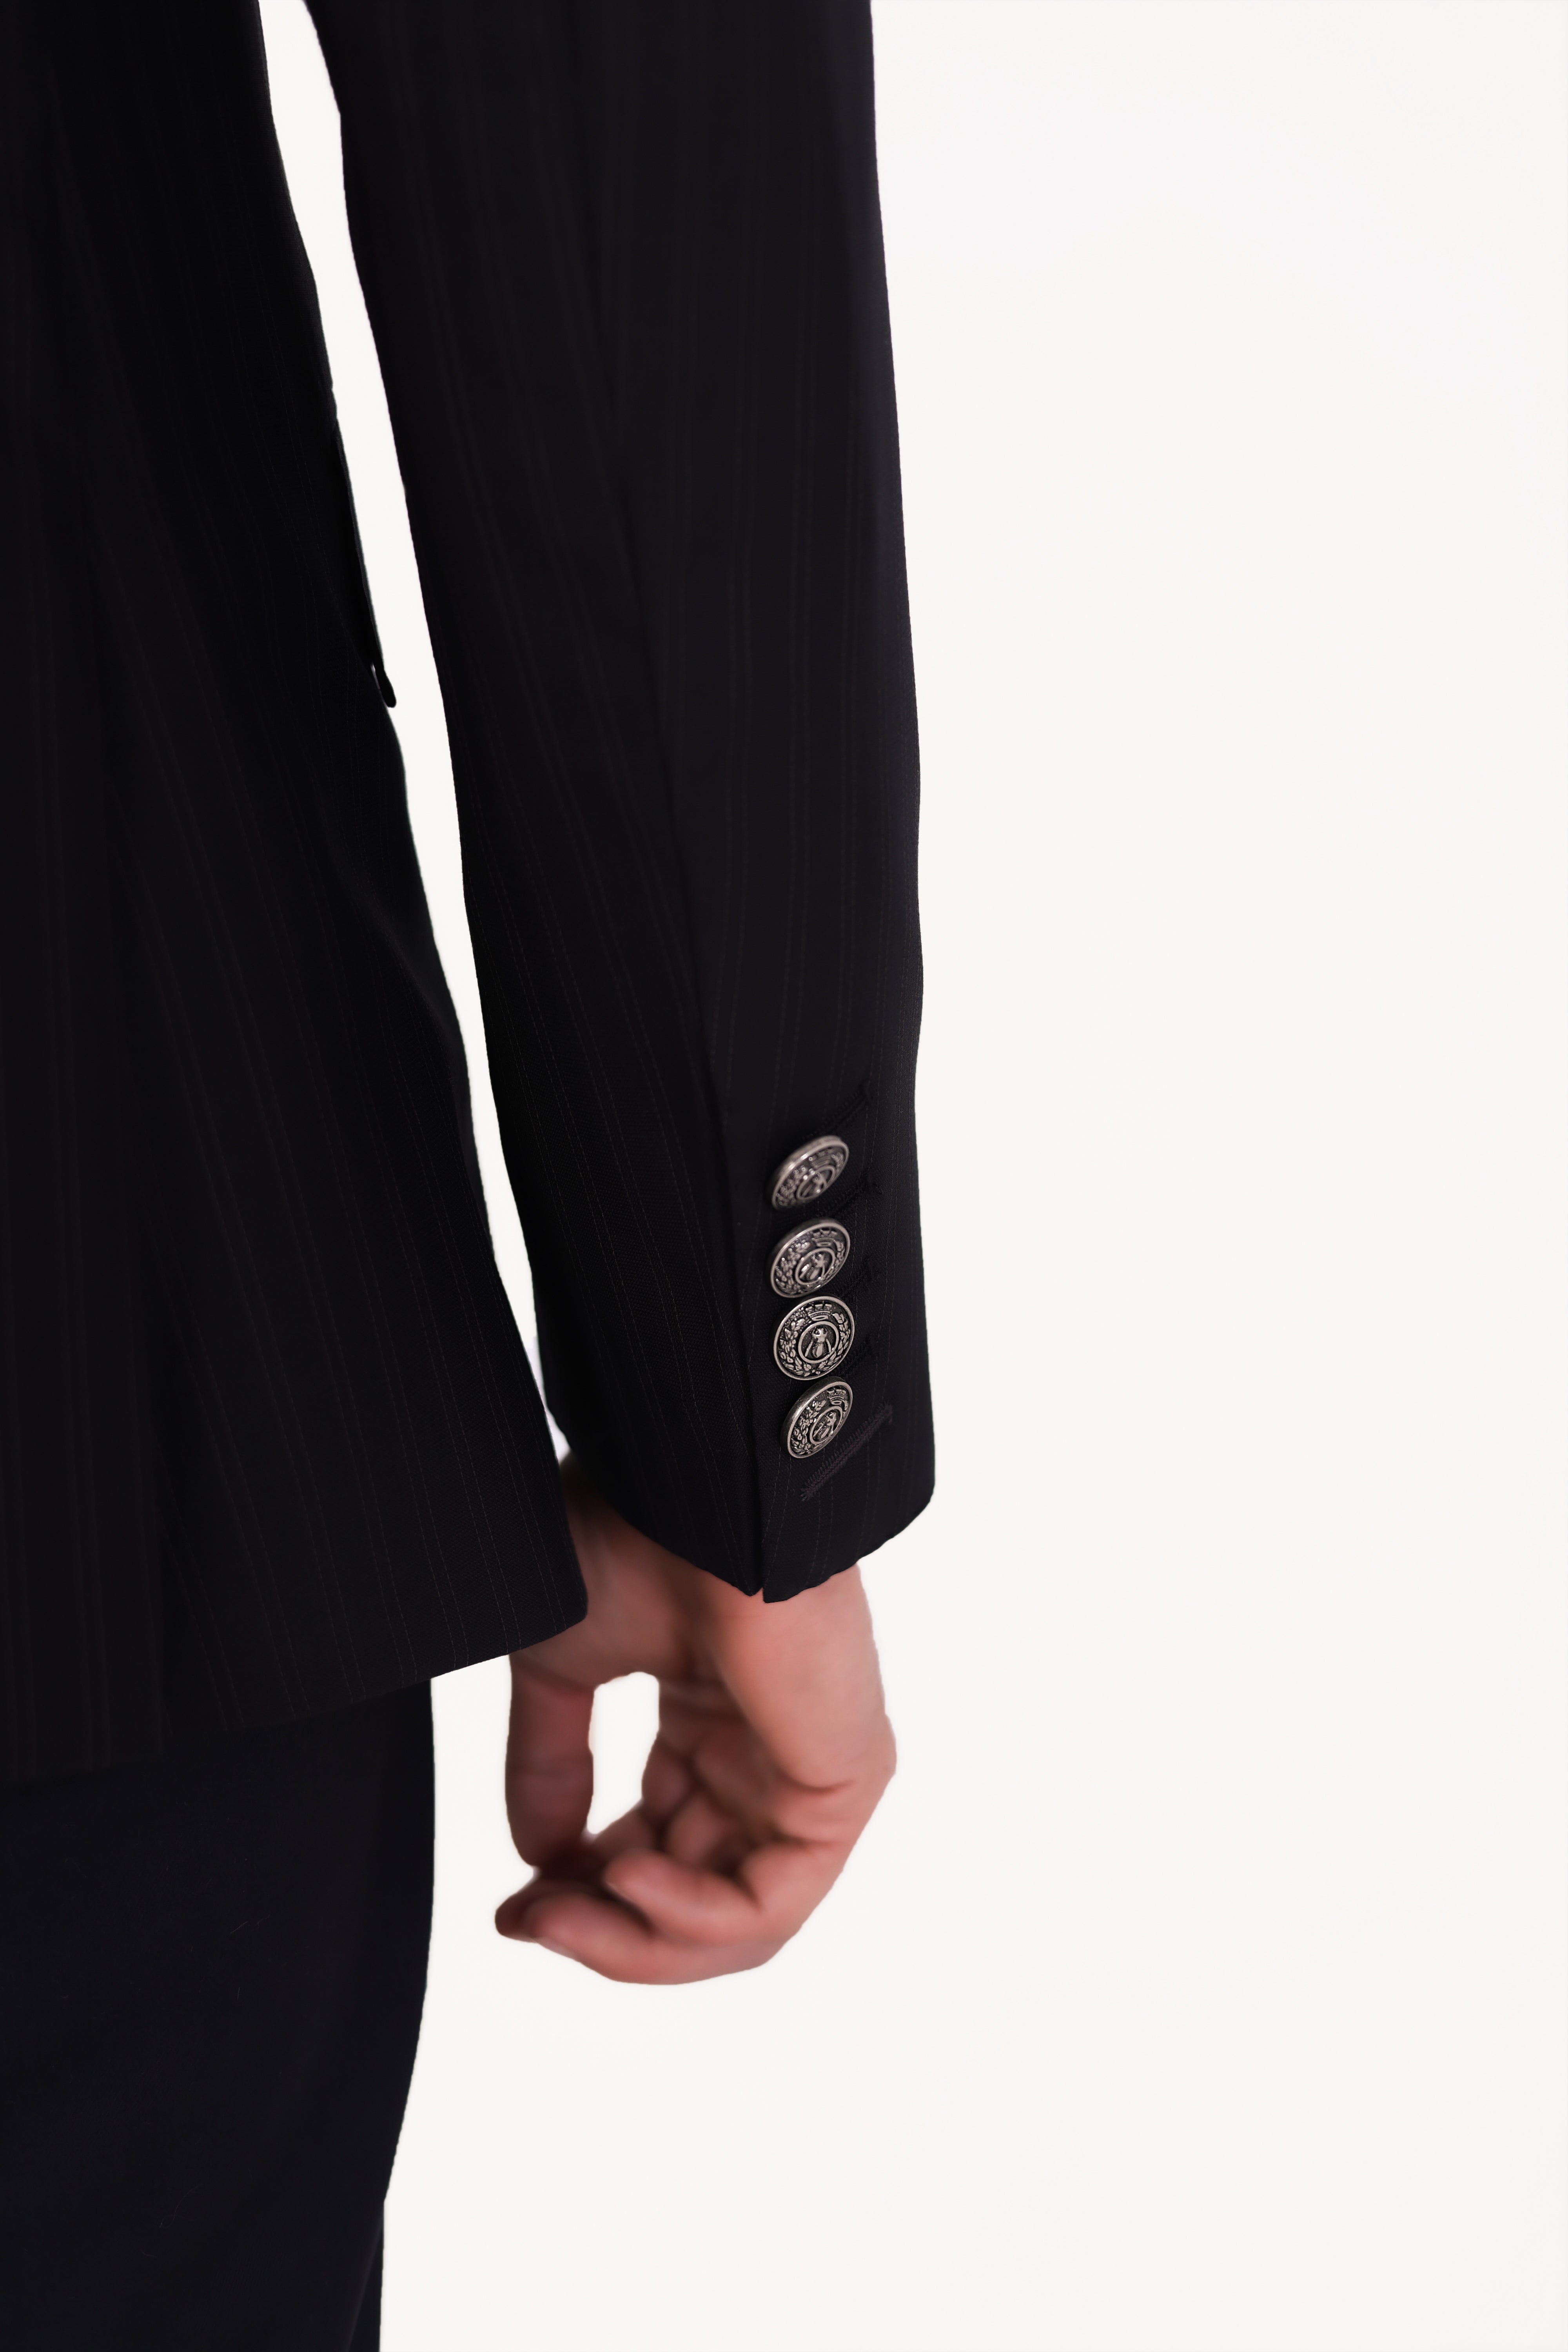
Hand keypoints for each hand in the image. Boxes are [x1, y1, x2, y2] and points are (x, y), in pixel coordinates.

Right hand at [495, 1456, 895, 1983]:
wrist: (685, 1484)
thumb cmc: (631, 1538)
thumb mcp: (564, 1668)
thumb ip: (551, 1767)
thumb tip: (538, 1862)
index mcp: (710, 1718)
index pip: (656, 1841)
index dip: (581, 1889)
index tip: (513, 1909)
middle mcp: (765, 1751)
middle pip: (693, 1893)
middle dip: (603, 1926)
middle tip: (528, 1924)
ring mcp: (809, 1771)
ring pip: (735, 1919)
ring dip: (638, 1939)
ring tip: (562, 1916)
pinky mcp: (842, 1783)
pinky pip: (772, 1901)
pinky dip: (693, 1920)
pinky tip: (626, 1885)